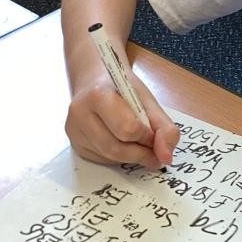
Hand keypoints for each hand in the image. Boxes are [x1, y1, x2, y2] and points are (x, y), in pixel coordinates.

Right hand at [65, 73, 179, 167]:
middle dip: (141, 153)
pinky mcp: (75, 145)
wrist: (95, 82)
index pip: (127, 128)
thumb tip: (166, 158)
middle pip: (116, 148)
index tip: (154, 133)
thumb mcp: (147, 101)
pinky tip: (124, 145)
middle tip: (154, 150)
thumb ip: (164, 128)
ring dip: (132, 158)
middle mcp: (80, 114)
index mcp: (98, 95)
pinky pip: (102, 160)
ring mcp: (74, 131)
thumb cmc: (122, 89)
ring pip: (109, 158)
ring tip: (142, 146)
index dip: (147, 136)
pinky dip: (119, 158)